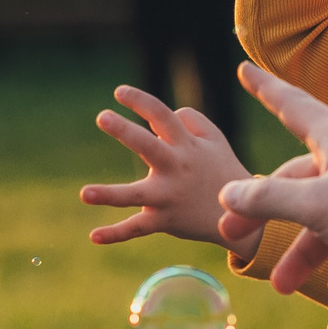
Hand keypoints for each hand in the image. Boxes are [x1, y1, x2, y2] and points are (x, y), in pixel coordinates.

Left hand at [81, 85, 262, 260]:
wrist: (244, 218)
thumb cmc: (223, 171)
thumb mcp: (216, 140)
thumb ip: (192, 120)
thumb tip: (164, 115)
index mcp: (187, 145)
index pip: (163, 116)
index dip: (141, 101)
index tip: (118, 92)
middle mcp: (176, 168)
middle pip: (148, 146)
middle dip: (125, 132)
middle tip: (103, 117)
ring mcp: (169, 196)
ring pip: (136, 195)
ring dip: (109, 195)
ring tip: (83, 194)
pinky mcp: (165, 221)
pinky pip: (137, 228)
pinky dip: (115, 234)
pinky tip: (93, 236)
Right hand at [216, 63, 327, 296]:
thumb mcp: (314, 204)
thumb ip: (268, 198)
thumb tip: (229, 195)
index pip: (293, 106)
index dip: (266, 89)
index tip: (246, 68)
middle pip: (299, 181)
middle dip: (265, 212)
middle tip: (231, 237)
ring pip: (327, 222)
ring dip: (303, 254)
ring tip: (282, 285)